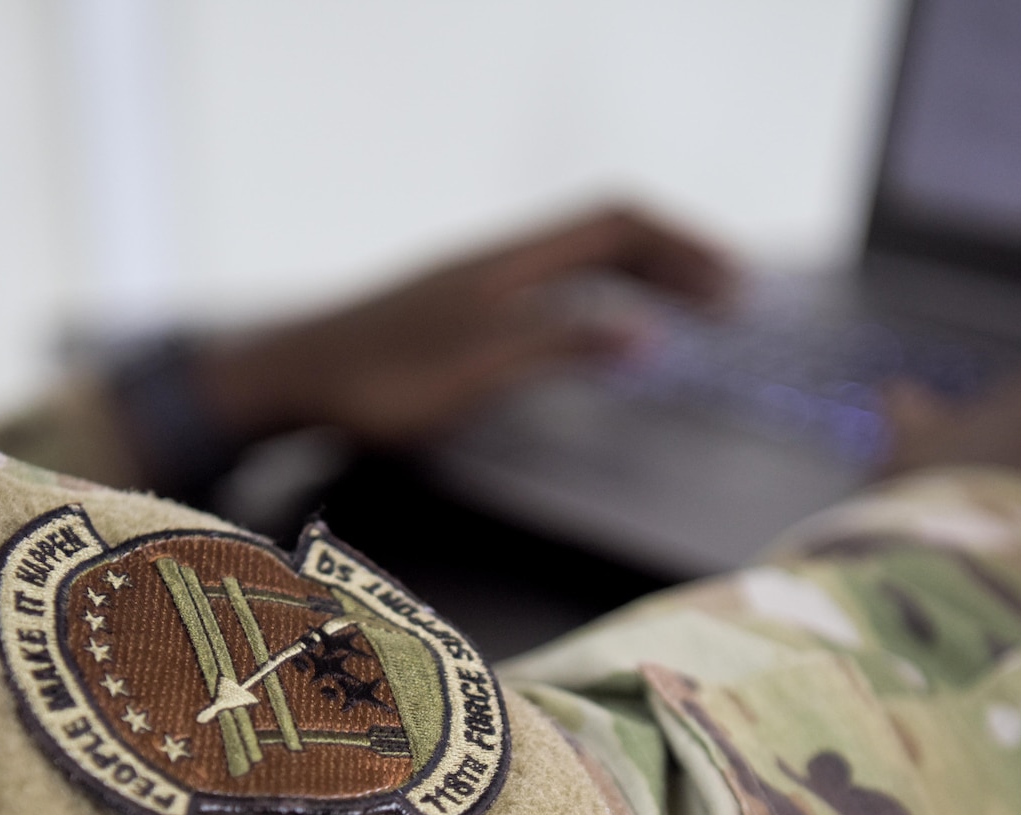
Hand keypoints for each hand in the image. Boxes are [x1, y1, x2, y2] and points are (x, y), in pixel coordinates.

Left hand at [198, 204, 734, 445]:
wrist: (287, 380)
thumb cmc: (372, 382)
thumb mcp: (476, 371)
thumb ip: (560, 347)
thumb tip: (646, 332)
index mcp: (510, 263)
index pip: (617, 226)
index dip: (682, 248)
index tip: (734, 286)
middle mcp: (498, 261)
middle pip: (606, 236)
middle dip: (676, 259)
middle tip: (732, 299)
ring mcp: (478, 284)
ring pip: (579, 260)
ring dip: (641, 277)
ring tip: (690, 308)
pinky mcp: (460, 313)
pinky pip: (553, 285)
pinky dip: (600, 298)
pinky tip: (604, 330)